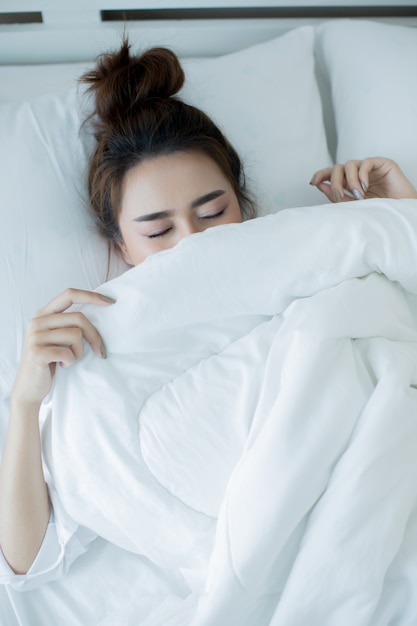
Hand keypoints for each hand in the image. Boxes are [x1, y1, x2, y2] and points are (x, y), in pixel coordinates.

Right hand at [12, 288, 114, 408]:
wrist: (29, 388)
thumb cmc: (50, 362)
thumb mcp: (57, 338)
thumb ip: (69, 324)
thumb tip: (100, 313)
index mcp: (43, 314)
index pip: (69, 294)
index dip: (91, 296)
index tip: (110, 302)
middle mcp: (37, 321)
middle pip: (79, 318)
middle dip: (95, 336)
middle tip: (100, 351)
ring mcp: (35, 336)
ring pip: (76, 335)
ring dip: (79, 352)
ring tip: (70, 360)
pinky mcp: (37, 352)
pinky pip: (68, 353)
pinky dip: (71, 361)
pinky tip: (63, 366)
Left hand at [310, 157, 416, 202]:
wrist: (400, 215)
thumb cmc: (379, 211)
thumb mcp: (354, 205)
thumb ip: (338, 195)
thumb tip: (320, 185)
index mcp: (350, 183)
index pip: (332, 174)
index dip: (321, 175)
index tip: (313, 182)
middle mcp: (358, 174)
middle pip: (338, 168)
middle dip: (335, 182)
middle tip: (340, 197)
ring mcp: (370, 168)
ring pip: (349, 164)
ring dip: (349, 181)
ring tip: (358, 195)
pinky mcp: (383, 164)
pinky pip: (366, 162)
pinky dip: (361, 175)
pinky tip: (365, 187)